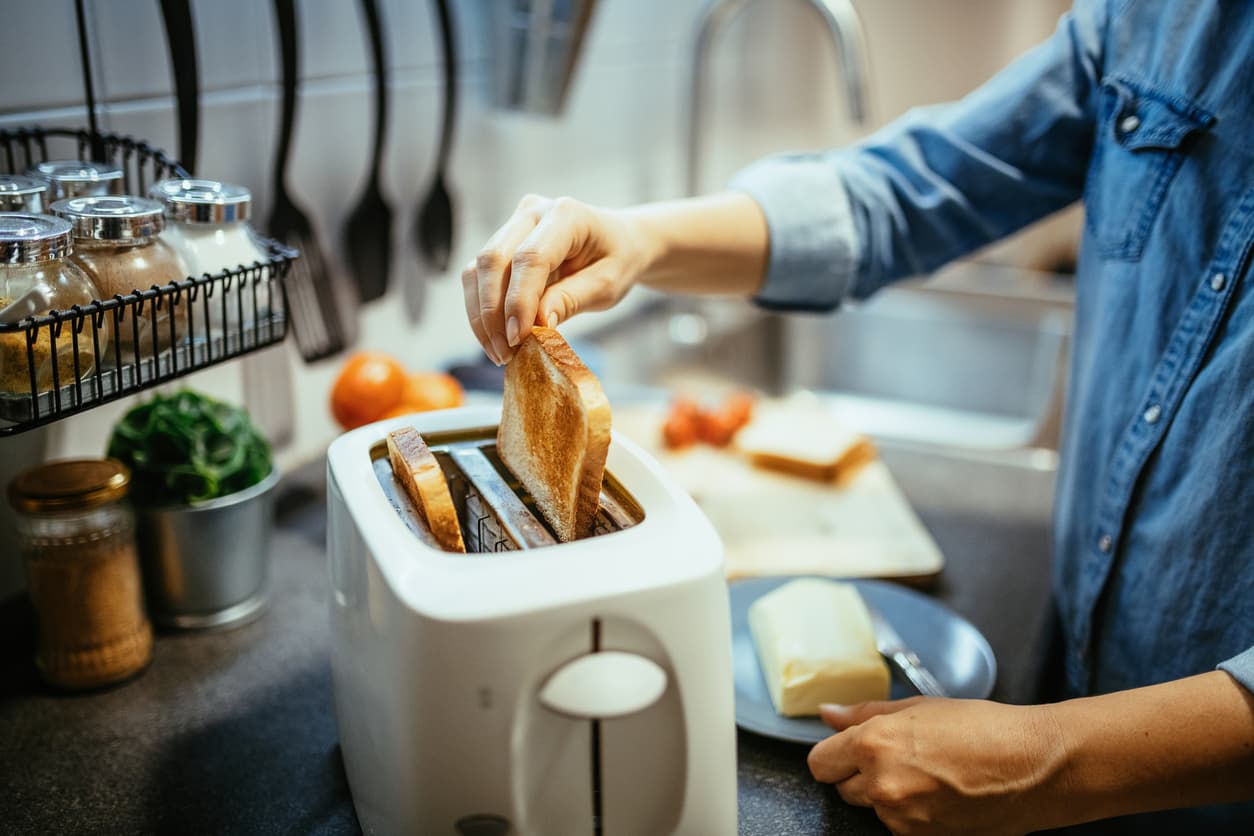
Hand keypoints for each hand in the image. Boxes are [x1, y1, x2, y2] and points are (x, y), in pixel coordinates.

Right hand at [462, 194, 657, 364]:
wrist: (619, 242)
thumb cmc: (618, 259)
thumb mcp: (608, 284)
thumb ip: (572, 299)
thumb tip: (538, 324)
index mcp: (565, 215)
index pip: (530, 258)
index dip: (519, 300)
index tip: (517, 338)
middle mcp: (532, 212)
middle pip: (493, 259)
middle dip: (492, 312)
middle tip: (504, 354)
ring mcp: (513, 224)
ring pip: (478, 270)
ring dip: (482, 316)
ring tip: (500, 353)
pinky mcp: (503, 243)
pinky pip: (480, 277)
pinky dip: (482, 311)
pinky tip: (496, 339)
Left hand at [808, 698, 1062, 835]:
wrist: (1034, 767)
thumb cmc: (983, 728)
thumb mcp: (919, 708)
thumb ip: (863, 713)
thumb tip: (827, 714)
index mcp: (874, 744)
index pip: (820, 763)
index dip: (834, 756)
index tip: (848, 751)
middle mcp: (882, 784)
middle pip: (842, 788)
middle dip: (861, 774)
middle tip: (899, 757)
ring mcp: (902, 818)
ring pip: (872, 808)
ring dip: (887, 795)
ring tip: (927, 774)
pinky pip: (898, 826)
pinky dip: (911, 814)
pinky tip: (939, 795)